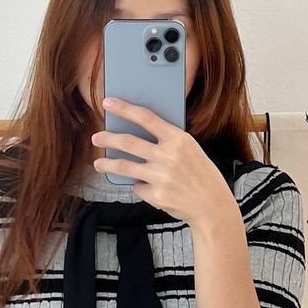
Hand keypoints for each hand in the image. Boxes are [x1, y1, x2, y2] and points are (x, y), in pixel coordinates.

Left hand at [92, 97, 235, 230]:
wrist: (211, 205)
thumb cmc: (200, 174)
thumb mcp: (190, 149)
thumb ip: (167, 140)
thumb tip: (136, 133)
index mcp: (178, 139)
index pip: (145, 117)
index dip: (124, 108)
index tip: (107, 103)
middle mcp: (167, 156)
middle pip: (128, 142)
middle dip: (108, 139)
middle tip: (96, 137)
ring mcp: (160, 177)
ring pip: (124, 166)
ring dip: (107, 164)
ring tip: (98, 164)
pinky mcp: (156, 196)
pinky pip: (138, 187)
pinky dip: (140, 186)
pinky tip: (149, 188)